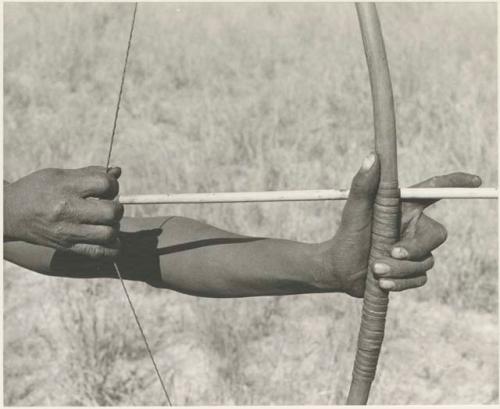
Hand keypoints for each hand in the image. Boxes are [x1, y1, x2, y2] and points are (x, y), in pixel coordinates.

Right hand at [4, 166, 123, 258]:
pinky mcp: (67, 248)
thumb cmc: (38, 190)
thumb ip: (90, 173)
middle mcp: (67, 211)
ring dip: (114, 227)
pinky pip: (100, 253)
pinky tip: (107, 239)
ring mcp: (67, 232)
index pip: (105, 184)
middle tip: (107, 206)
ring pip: (109, 234)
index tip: (105, 187)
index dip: (112, 184)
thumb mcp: (60, 175)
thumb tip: (117, 171)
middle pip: (112, 212)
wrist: (9, 214)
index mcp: (65, 188)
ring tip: (105, 222)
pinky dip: (111, 248)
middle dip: (116, 207)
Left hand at [321, 153, 480, 297]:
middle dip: (415, 246)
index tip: (474, 181)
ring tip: (376, 269)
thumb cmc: (347, 234)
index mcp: (404, 207)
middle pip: (436, 235)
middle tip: (392, 252)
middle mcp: (413, 227)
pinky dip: (401, 282)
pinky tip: (382, 282)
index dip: (455, 183)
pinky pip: (419, 278)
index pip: (434, 191)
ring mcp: (414, 250)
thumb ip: (363, 185)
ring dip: (400, 268)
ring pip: (426, 261)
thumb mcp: (354, 209)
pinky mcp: (411, 271)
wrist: (339, 268)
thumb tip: (372, 156)